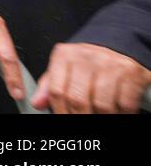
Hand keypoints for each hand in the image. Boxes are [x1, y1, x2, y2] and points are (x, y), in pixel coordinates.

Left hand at [33, 43, 150, 113]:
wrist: (117, 45)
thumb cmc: (87, 62)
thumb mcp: (64, 68)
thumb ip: (49, 85)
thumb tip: (36, 103)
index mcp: (64, 56)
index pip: (56, 91)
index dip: (60, 111)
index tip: (65, 118)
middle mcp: (85, 57)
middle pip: (77, 100)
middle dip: (80, 117)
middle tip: (82, 120)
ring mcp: (109, 64)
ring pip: (101, 105)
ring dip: (101, 117)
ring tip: (100, 116)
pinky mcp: (130, 72)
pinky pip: (124, 103)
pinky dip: (121, 113)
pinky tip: (117, 110)